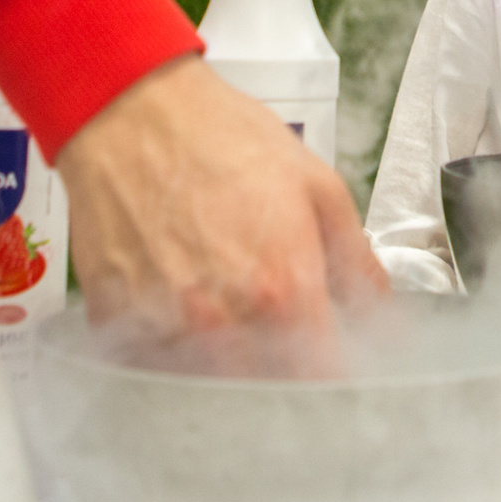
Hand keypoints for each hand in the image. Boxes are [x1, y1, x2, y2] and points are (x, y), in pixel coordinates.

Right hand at [57, 56, 387, 355]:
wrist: (132, 109)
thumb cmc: (224, 137)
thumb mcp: (317, 187)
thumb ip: (357, 263)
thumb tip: (387, 318)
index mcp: (284, 289)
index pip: (321, 381)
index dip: (333, 385)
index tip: (333, 374)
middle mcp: (223, 320)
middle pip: (261, 392)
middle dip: (278, 380)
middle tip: (280, 348)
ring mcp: (163, 324)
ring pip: (201, 385)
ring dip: (221, 369)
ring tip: (226, 325)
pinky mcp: (113, 318)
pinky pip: (147, 363)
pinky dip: (167, 353)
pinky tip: (177, 313)